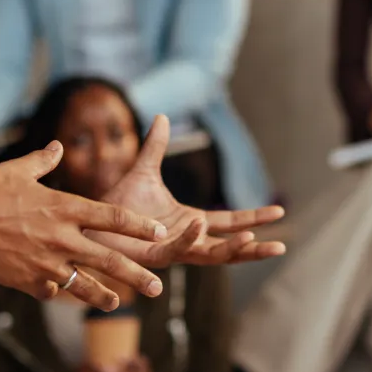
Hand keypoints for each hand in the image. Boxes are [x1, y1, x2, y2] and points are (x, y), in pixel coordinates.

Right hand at [0, 148, 176, 311]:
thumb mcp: (18, 170)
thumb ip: (43, 161)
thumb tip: (57, 146)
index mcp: (64, 207)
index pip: (113, 218)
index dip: (139, 226)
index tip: (159, 232)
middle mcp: (61, 237)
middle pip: (109, 259)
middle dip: (136, 274)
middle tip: (156, 287)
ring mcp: (44, 263)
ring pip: (84, 284)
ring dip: (103, 295)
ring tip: (116, 303)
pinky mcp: (26, 281)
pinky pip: (50, 290)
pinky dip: (57, 291)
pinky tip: (64, 295)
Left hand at [93, 116, 286, 266]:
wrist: (90, 220)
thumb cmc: (117, 202)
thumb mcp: (143, 170)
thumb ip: (155, 146)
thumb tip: (161, 116)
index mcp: (190, 222)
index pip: (230, 222)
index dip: (254, 217)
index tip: (279, 211)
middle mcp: (186, 239)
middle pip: (229, 247)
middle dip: (255, 248)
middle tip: (281, 246)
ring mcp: (172, 250)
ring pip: (210, 255)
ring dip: (232, 249)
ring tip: (253, 239)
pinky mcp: (154, 256)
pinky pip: (178, 248)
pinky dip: (191, 238)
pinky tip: (202, 224)